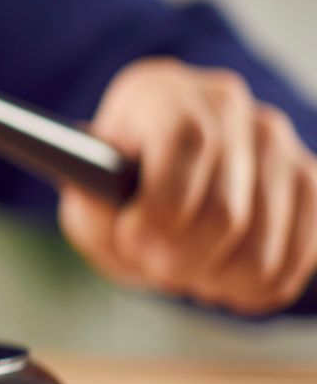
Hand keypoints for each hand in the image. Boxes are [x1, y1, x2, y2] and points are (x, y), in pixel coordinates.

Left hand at [60, 58, 316, 315]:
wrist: (156, 179)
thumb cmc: (118, 188)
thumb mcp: (87, 194)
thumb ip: (94, 211)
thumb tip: (126, 227)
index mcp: (164, 95)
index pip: (189, 142)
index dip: (162, 207)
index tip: (132, 242)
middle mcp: (229, 108)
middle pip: (226, 210)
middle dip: (182, 259)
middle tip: (156, 269)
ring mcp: (279, 145)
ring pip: (263, 247)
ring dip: (216, 280)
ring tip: (185, 275)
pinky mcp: (308, 186)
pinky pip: (296, 260)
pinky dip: (254, 288)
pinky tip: (222, 282)